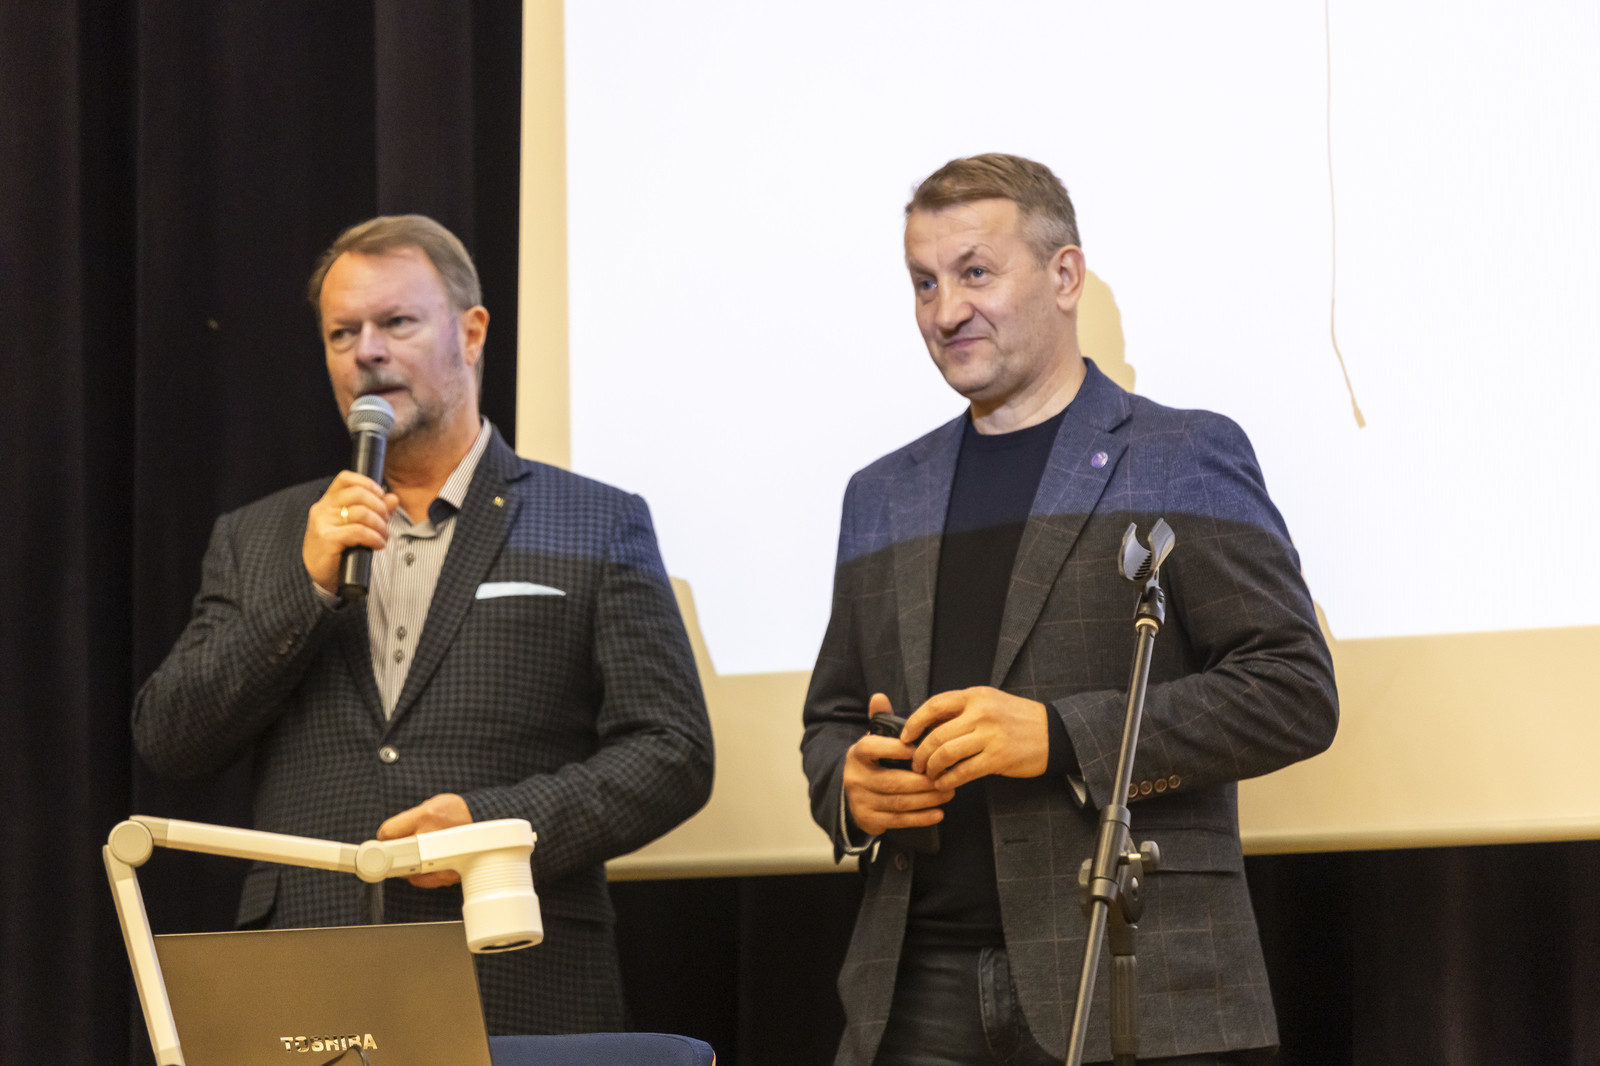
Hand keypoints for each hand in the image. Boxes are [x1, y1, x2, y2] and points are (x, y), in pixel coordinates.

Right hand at [302, 471, 399, 592]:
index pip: (345, 478)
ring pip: (361, 513)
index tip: (381, 496)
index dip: (367, 483)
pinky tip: (378, 544)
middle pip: (358, 494)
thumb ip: (375, 510)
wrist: (323, 575)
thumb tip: (393, 498)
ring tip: (383, 536)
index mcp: (328, 502)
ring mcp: (322, 523)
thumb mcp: (357, 526)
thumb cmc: (339, 549)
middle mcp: (322, 509)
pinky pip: (358, 531)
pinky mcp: (327, 539)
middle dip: (379, 507)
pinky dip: (374, 537)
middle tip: (385, 522)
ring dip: (379, 525)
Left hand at [376, 793, 472, 886]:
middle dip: (393, 855)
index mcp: (426, 816)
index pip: (388, 832)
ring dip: (406, 867)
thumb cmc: (455, 812)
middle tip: (394, 853)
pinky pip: (421, 881)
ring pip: (406, 871)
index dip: (384, 837)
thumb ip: (409, 820)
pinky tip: (427, 866)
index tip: (382, 842)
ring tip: (418, 856)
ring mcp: (441, 857)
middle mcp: (432, 836)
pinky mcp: (448, 873)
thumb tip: (386, 839)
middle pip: (395, 855)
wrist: (485, 820)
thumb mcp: (431, 805)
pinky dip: (420, 876)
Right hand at [842, 693, 954, 836]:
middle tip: (945, 776)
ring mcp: (861, 801)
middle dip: (922, 781)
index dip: (895, 748)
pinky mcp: (869, 820)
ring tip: (948, 792)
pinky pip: (898, 820)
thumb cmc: (873, 763)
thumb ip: (881, 719)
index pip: (871, 748)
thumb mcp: (874, 740)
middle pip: (892, 781)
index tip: (919, 749)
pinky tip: (938, 813)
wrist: (853, 795)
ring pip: (898, 802)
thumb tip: (879, 696)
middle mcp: (856, 779)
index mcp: (858, 755)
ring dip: (926, 799)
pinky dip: (920, 818)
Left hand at [905, 687, 1050, 788]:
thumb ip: (960, 711)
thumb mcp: (988, 702)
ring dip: (932, 768)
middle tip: (915, 764)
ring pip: (946, 753)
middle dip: (920, 753)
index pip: (934, 705)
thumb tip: (926, 726)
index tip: (905, 737)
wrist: (1052, 732)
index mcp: (975, 696)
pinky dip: (949, 780)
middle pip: (937, 735)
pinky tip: (944, 784)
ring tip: (929, 775)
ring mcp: (990, 736)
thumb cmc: (1015, 718)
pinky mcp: (998, 758)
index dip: (914, 723)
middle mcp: (981, 713)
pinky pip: (964, 771)